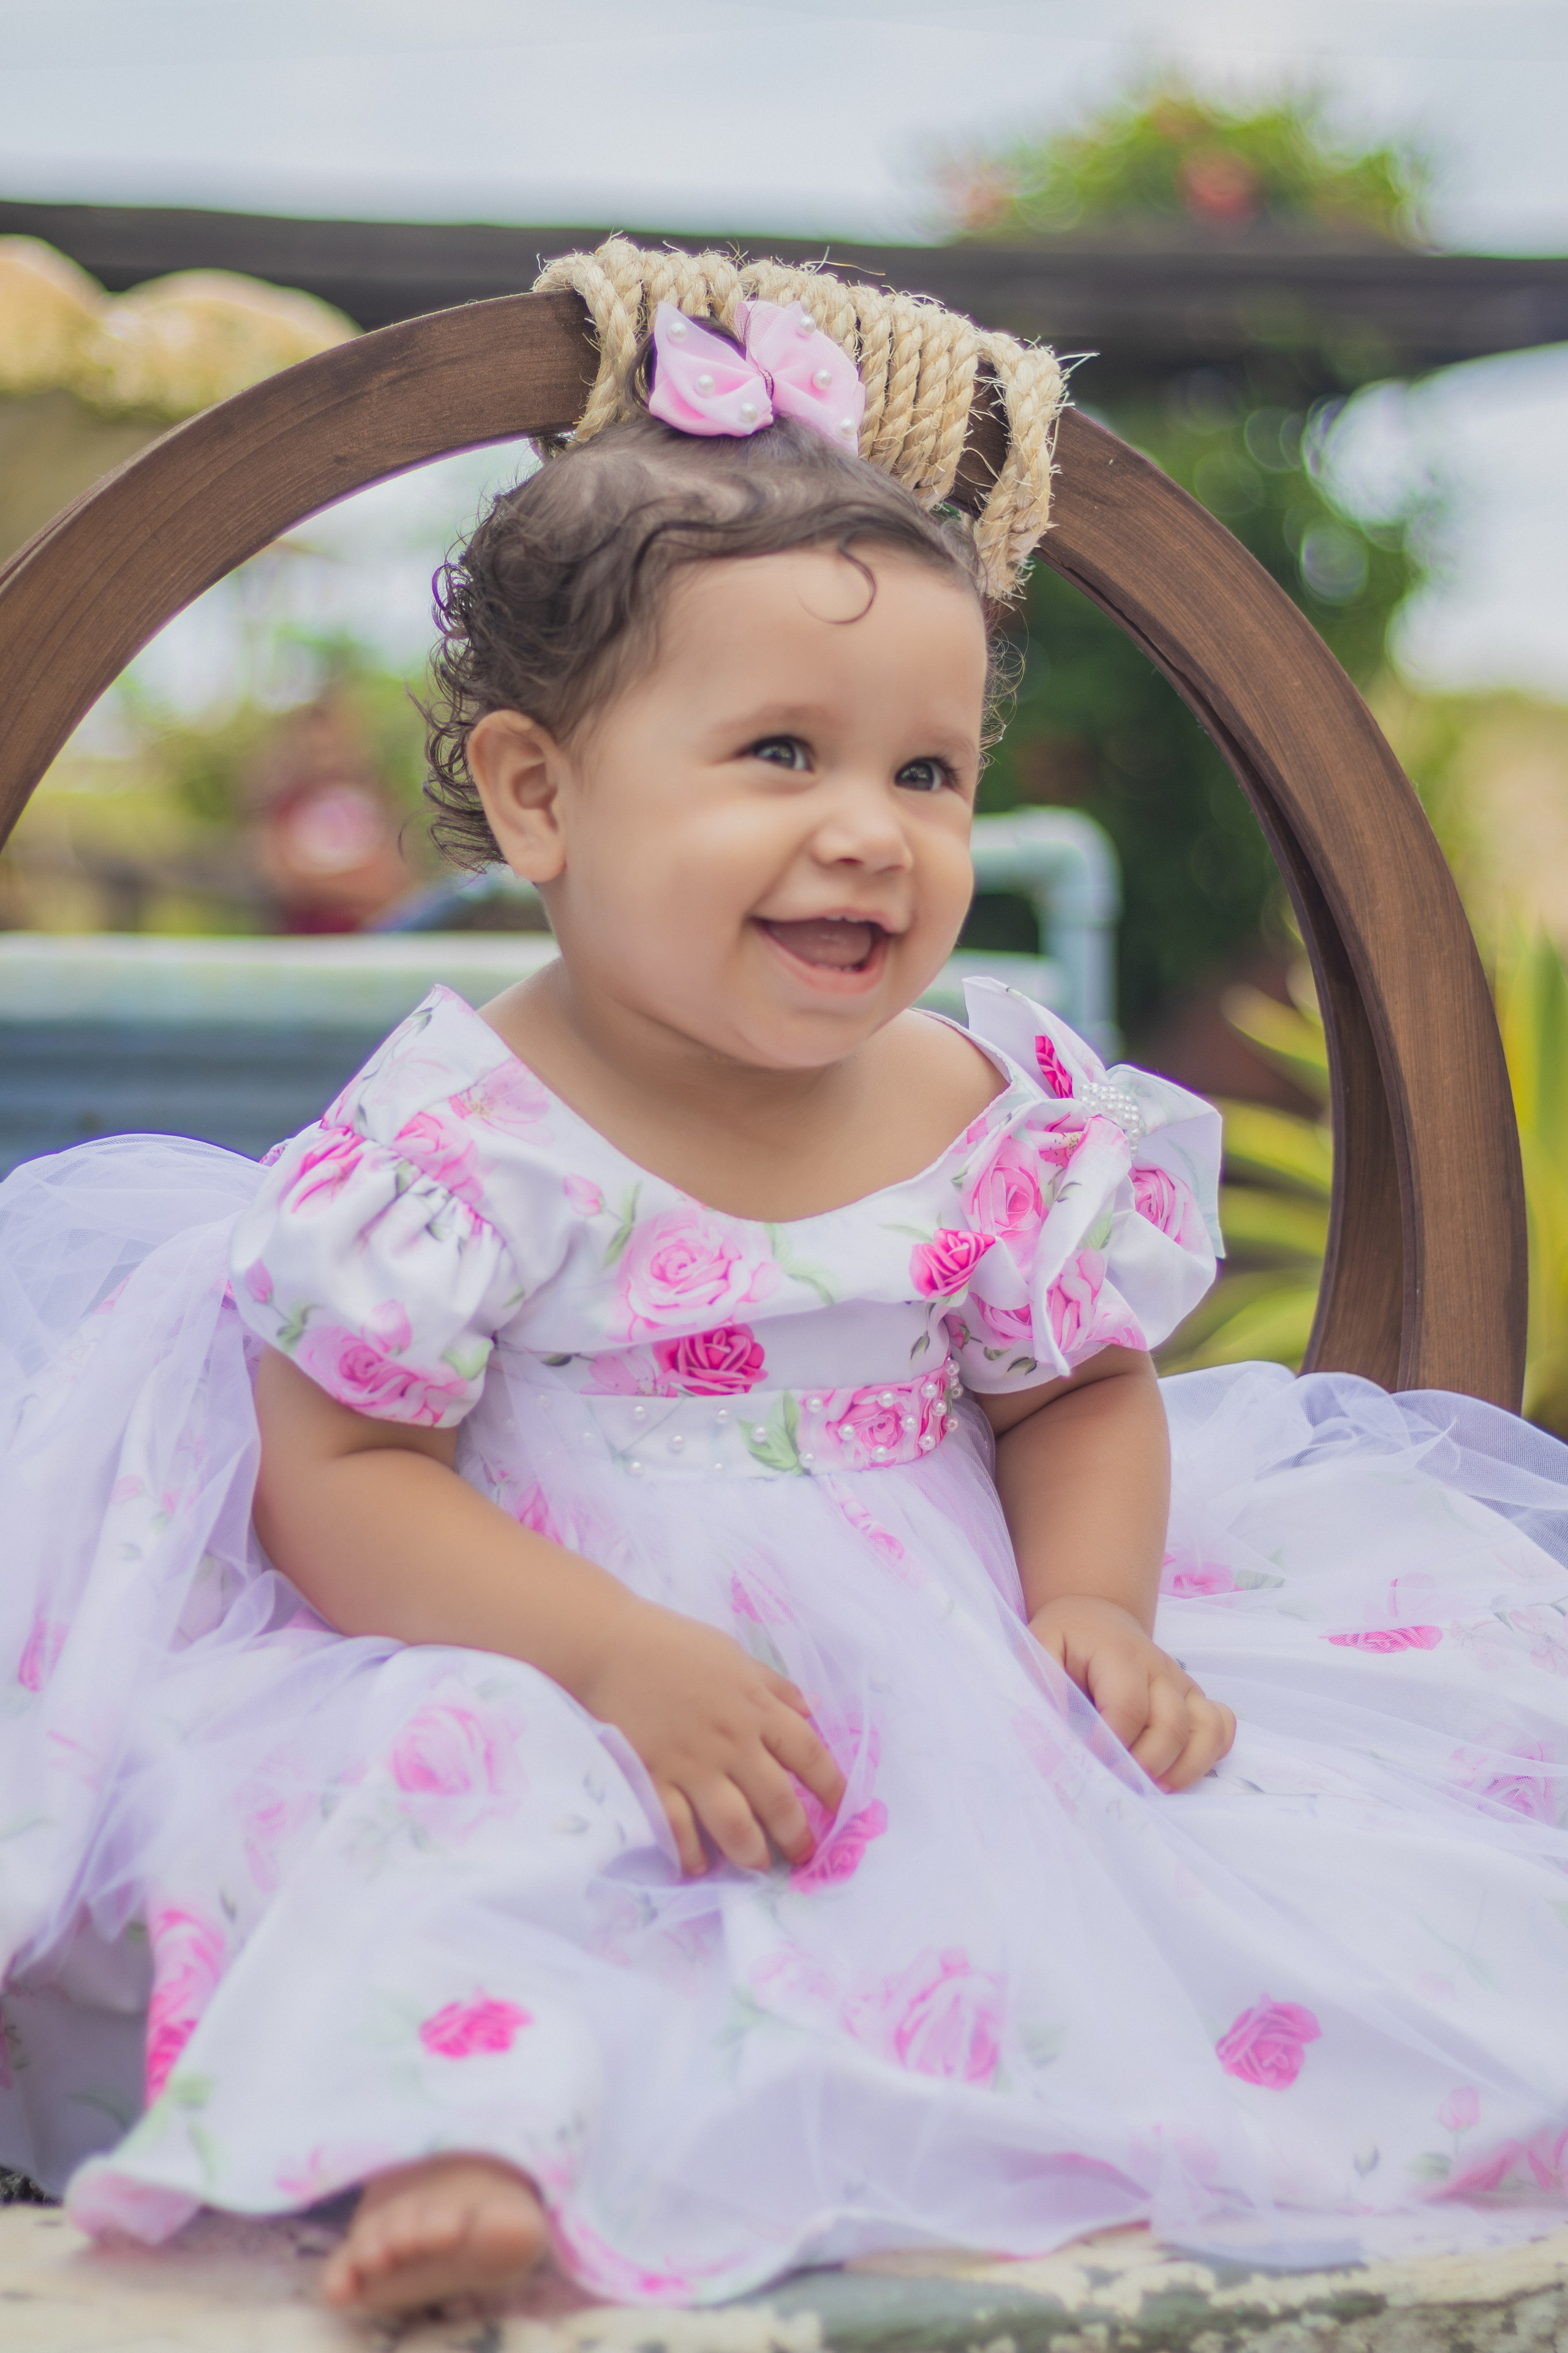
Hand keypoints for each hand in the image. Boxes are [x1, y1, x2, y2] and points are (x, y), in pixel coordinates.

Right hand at [577, 1598, 846, 1874]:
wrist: (607, 1644)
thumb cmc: (672, 1644)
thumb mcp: (733, 1655)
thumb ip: (774, 1687)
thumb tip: (814, 1708)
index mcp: (754, 1706)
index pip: (808, 1752)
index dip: (831, 1785)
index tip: (842, 1808)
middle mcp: (731, 1741)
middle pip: (777, 1799)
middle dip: (795, 1835)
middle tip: (802, 1855)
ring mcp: (691, 1763)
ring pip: (735, 1824)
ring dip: (752, 1853)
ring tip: (758, 1866)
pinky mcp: (652, 1778)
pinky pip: (678, 1828)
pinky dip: (691, 1852)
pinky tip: (699, 1864)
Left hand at [1028, 1594, 1234, 1791]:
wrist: (1096, 1619)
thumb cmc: (1066, 1640)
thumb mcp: (1040, 1646)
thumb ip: (1043, 1680)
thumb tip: (1053, 1723)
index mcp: (1121, 1655)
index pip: (1128, 1708)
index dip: (1111, 1746)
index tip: (1089, 1766)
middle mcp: (1160, 1669)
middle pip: (1171, 1725)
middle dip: (1146, 1764)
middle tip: (1118, 1784)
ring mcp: (1182, 1684)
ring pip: (1207, 1728)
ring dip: (1185, 1767)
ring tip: (1155, 1788)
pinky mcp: (1193, 1698)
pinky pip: (1221, 1726)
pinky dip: (1209, 1753)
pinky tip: (1179, 1771)